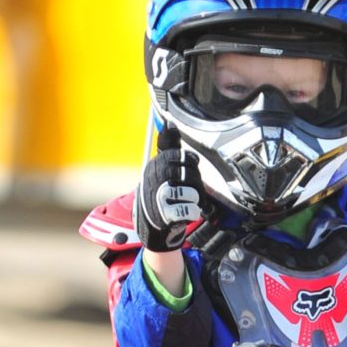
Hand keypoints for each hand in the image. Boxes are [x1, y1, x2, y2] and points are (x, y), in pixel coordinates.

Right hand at [135, 127, 205, 252]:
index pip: (181, 156)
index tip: (189, 168)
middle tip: (189, 190)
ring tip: (185, 202)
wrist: (151, 224)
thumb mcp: (161, 167)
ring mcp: (159, 196)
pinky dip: (192, 213)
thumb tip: (169, 122)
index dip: (190, 163)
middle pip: (190, 174)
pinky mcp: (165, 215)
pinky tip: (184, 213)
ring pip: (193, 192)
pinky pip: (191, 209)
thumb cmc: (160, 192)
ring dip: (194, 200)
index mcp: (155, 165)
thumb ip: (168, 146)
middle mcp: (154, 179)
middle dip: (195, 183)